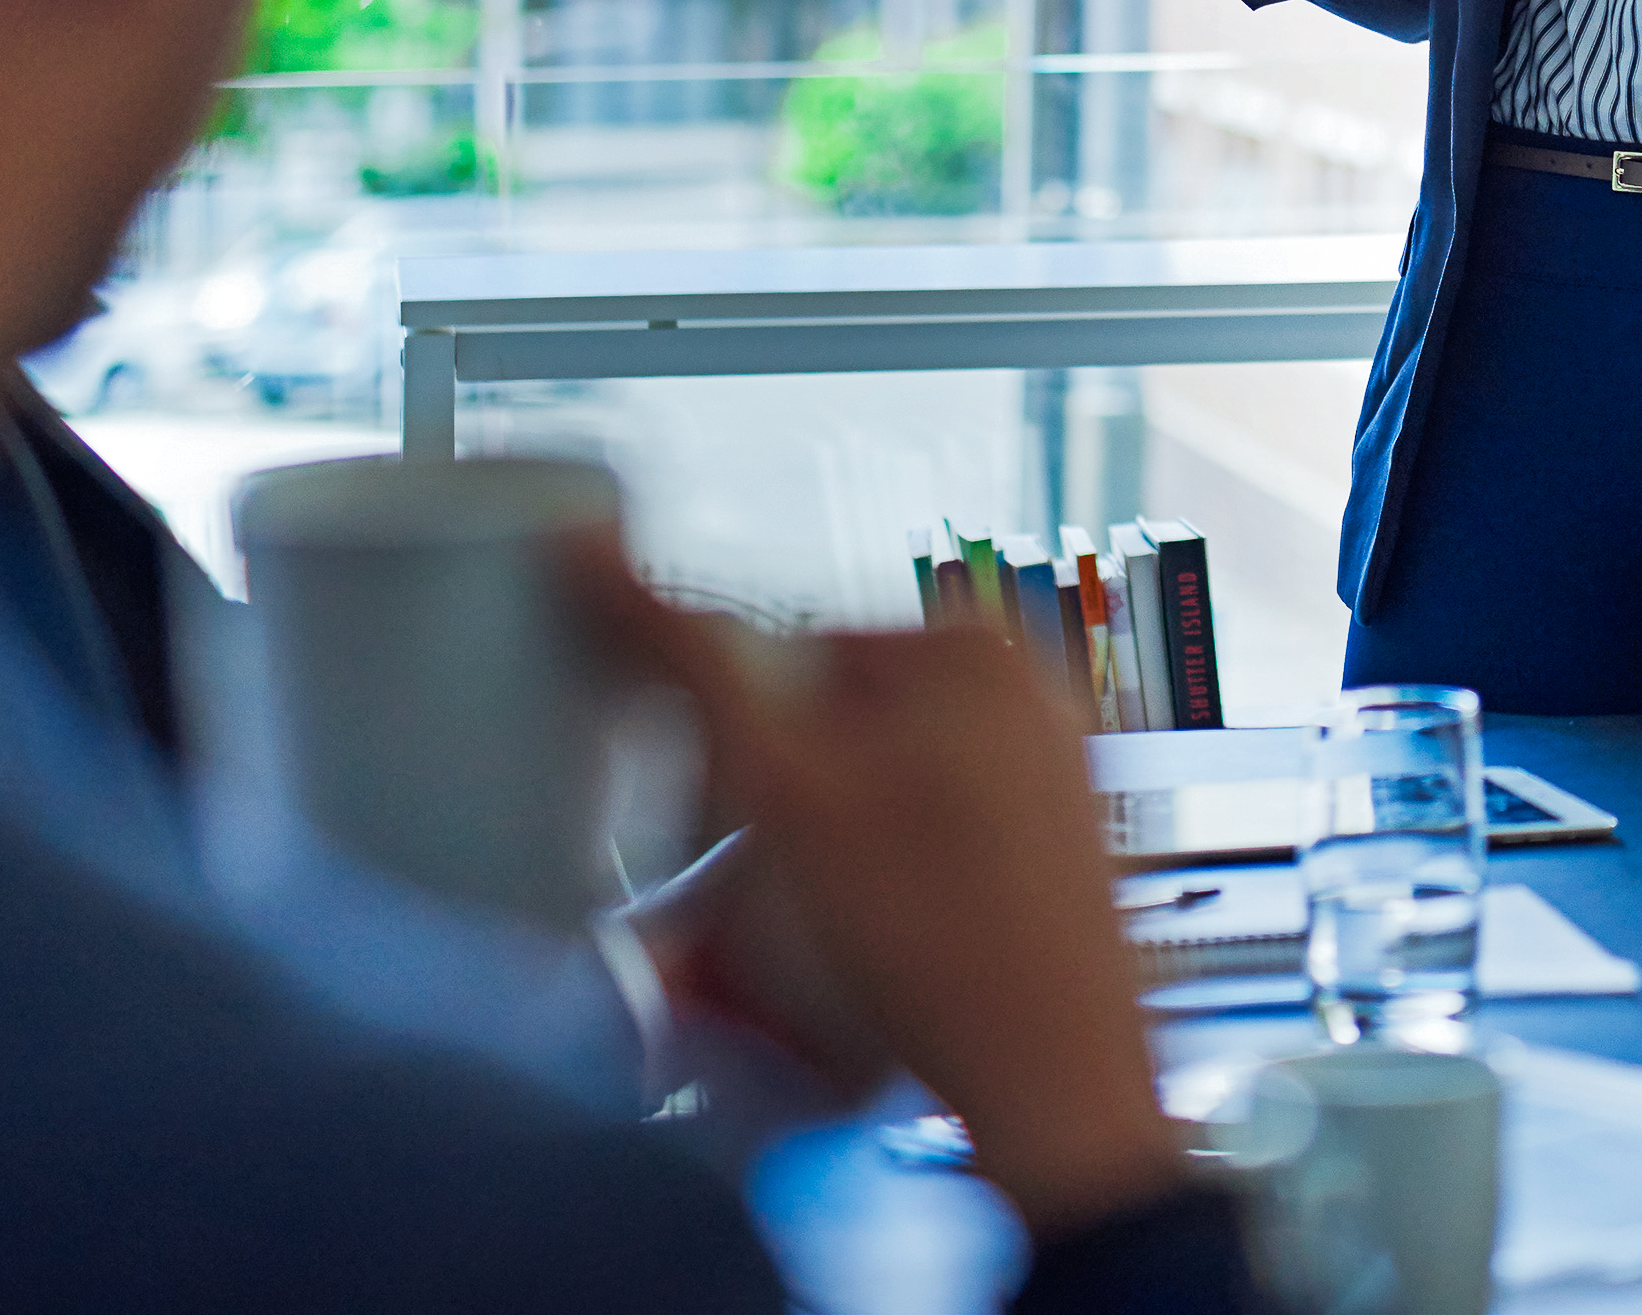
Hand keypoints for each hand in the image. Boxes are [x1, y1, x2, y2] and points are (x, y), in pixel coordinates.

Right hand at [587, 564, 1182, 1243]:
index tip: (709, 830)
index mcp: (976, 643)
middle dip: (770, 818)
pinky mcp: (1057, 867)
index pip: (791, 658)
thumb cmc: (930, 936)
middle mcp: (1032, 696)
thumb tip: (585, 546)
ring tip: (805, 950)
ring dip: (811, 872)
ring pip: (876, 806)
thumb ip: (681, 654)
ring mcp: (1054, 784)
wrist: (1052, 1094)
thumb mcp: (777, 782)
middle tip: (750, 905)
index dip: (729, 751)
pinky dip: (880, 905)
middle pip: (836, 734)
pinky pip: (930, 862)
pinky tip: (871, 969)